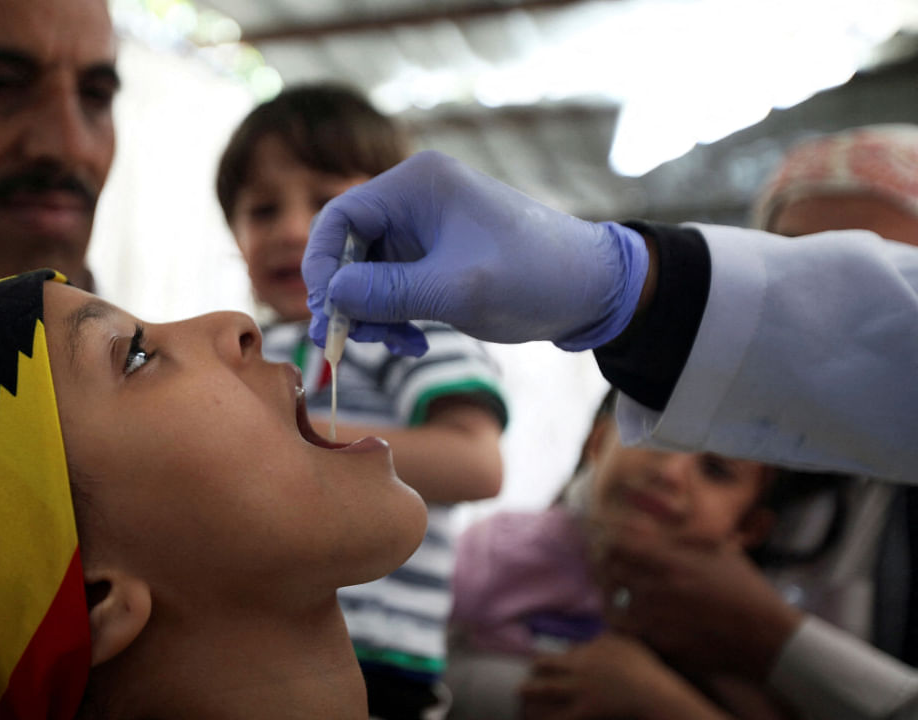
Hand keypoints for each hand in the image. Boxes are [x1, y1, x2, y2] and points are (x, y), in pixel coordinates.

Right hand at [302, 151, 648, 355]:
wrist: (594, 290)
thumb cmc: (535, 276)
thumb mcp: (457, 289)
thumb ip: (387, 292)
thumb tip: (330, 296)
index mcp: (417, 185)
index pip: (340, 218)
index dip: (323, 265)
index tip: (326, 311)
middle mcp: (414, 201)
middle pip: (348, 249)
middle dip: (349, 298)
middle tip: (354, 342)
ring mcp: (422, 232)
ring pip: (365, 276)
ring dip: (371, 315)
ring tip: (399, 345)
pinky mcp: (432, 261)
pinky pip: (390, 290)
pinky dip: (392, 319)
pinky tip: (414, 342)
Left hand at [520, 633, 725, 719]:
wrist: (650, 691)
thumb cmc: (645, 669)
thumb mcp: (627, 644)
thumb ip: (611, 638)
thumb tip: (600, 635)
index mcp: (589, 652)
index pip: (564, 652)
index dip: (554, 657)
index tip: (543, 660)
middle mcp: (578, 668)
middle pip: (547, 665)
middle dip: (535, 668)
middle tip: (527, 670)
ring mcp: (578, 689)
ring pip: (546, 689)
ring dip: (530, 690)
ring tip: (519, 691)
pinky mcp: (584, 710)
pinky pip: (560, 716)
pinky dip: (547, 718)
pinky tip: (535, 719)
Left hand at [590, 517, 803, 680]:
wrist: (766, 636)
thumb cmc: (746, 591)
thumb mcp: (720, 552)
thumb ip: (687, 541)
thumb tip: (660, 530)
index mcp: (670, 562)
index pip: (618, 546)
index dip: (610, 545)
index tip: (611, 547)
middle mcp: (658, 588)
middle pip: (610, 574)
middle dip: (608, 572)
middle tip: (610, 573)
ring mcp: (656, 619)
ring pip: (612, 606)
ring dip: (613, 601)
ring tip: (618, 600)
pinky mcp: (661, 645)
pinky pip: (628, 634)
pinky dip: (626, 627)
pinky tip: (634, 624)